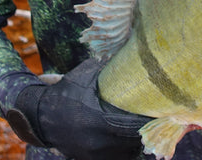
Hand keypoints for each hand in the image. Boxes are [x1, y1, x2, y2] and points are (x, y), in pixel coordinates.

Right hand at [6, 58, 149, 159]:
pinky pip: (116, 157)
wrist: (40, 116)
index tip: (161, 110)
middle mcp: (98, 142)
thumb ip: (106, 67)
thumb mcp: (85, 75)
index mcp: (99, 121)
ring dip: (137, 141)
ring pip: (127, 152)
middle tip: (158, 117)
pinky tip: (130, 138)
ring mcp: (94, 154)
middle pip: (134, 140)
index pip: (134, 125)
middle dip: (146, 130)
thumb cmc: (65, 92)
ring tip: (146, 127)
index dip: (149, 119)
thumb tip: (129, 52)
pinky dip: (125, 149)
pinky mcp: (90, 159)